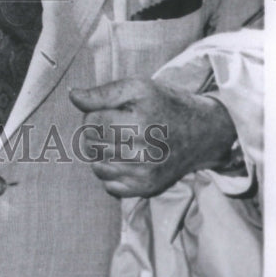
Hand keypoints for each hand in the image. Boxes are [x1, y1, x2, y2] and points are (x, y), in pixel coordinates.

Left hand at [68, 77, 236, 197]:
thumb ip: (102, 93)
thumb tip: (72, 95)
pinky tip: (124, 159)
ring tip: (118, 141)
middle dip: (94, 133)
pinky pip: (110, 187)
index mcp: (140, 123)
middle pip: (91, 145)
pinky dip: (111, 173)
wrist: (202, 132)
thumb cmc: (165, 105)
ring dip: (100, 153)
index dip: (93, 113)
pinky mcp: (147, 189)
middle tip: (113, 126)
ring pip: (97, 167)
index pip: (91, 122)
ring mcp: (145, 174)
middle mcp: (143, 153)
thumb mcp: (137, 87)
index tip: (109, 111)